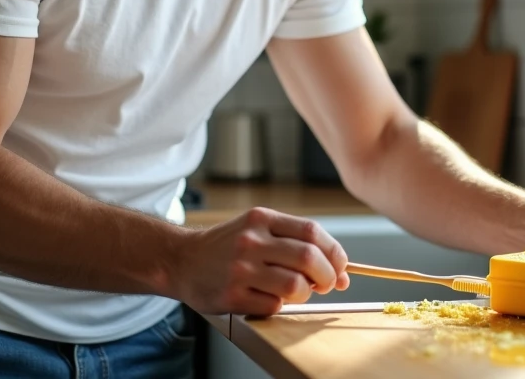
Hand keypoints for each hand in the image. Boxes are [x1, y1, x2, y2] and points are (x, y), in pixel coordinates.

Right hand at [172, 207, 349, 315]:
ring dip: (305, 294)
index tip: (340, 266)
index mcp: (261, 219)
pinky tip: (270, 298)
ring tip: (298, 292)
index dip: (334, 252)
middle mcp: (251, 241)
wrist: (182, 260)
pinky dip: (280, 306)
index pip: (312, 232)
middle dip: (327, 276)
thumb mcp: (258, 229)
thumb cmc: (227, 246)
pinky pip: (273, 306)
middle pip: (308, 258)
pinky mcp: (232, 295)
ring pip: (294, 285)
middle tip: (327, 284)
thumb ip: (296, 243)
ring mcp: (240, 269)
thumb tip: (342, 272)